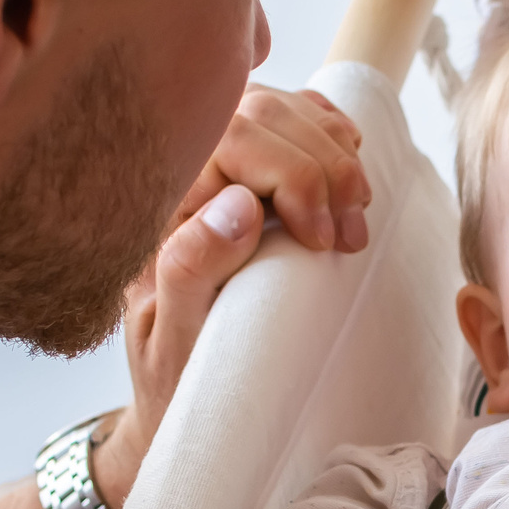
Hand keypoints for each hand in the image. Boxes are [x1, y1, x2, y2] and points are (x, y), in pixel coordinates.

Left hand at [95, 87, 371, 506]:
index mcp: (152, 200)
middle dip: (324, 163)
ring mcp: (210, 165)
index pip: (231, 135)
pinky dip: (326, 127)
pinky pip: (286, 117)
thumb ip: (191, 271)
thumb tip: (239, 202)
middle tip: (353, 234)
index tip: (322, 239)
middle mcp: (174, 170)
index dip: (294, 173)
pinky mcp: (242, 171)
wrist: (173, 403)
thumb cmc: (172, 381)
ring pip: (278, 105)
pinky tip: (347, 161)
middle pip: (261, 109)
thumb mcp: (174, 342)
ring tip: (356, 213)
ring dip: (334, 149)